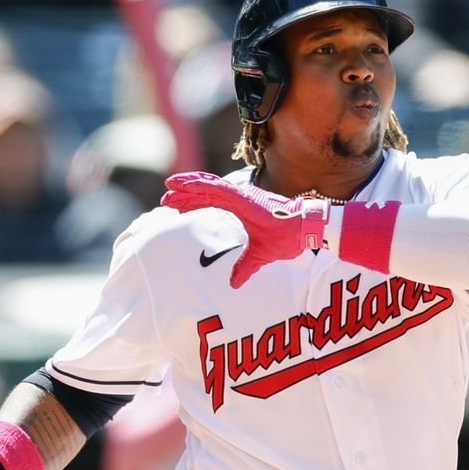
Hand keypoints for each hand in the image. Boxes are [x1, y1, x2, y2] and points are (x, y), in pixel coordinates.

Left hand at [160, 171, 314, 287]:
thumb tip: (233, 283)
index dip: (193, 203)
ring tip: (168, 187)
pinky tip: (185, 186)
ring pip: (207, 187)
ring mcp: (240, 196)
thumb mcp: (259, 257)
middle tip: (165, 199)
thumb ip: (245, 268)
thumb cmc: (286, 238)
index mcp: (241, 207)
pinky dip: (200, 186)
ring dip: (186, 187)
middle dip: (184, 195)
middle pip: (205, 193)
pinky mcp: (243, 197)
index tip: (176, 208)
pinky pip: (217, 189)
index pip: (211, 202)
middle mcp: (239, 198)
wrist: (304, 230)